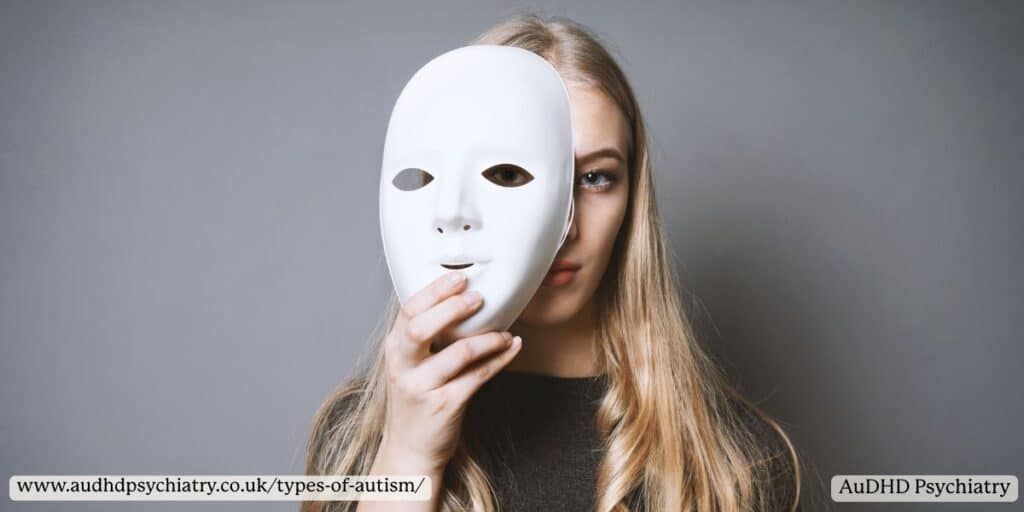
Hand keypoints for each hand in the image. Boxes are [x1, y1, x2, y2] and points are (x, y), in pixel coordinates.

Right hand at [378, 271, 521, 473]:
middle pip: (421, 327)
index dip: (434, 291)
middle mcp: (403, 366)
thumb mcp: (410, 364)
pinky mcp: (444, 406)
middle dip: (452, 307)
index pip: (409, 310)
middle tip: (479, 297)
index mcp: (395, 349)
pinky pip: (478, 376)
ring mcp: (422, 388)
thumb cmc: (416, 398)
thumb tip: (461, 298)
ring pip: (457, 353)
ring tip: (504, 332)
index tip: (458, 276)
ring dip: (487, 338)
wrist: (410, 448)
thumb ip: (426, 335)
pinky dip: (499, 359)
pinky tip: (512, 347)